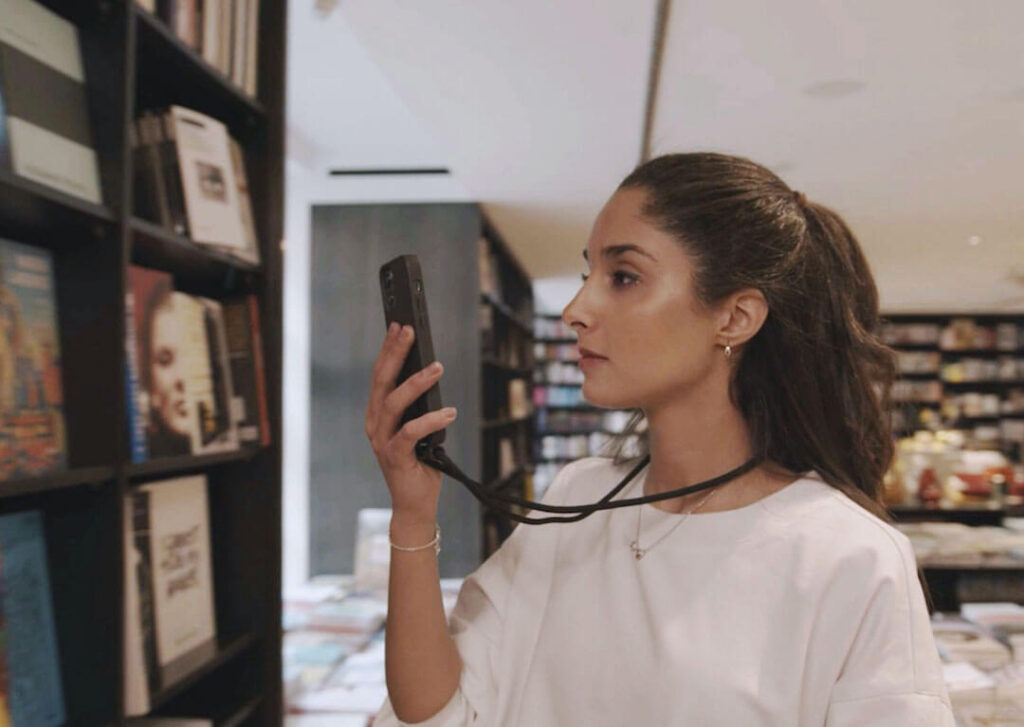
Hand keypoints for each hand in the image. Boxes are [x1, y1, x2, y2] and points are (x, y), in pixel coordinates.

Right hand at [365, 323, 456, 520]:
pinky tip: (449, 413)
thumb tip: (432, 373)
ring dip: (416, 382)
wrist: (414, 504)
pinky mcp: (394, 457)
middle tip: (409, 331)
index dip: (388, 350)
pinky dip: (431, 420)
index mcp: (378, 414)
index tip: (399, 326)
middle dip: (395, 353)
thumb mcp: (421, 428)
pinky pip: (410, 433)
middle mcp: (375, 424)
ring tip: (437, 367)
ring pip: (394, 403)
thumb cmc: (421, 463)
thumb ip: (420, 406)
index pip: (381, 375)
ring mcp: (382, 441)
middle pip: (382, 382)